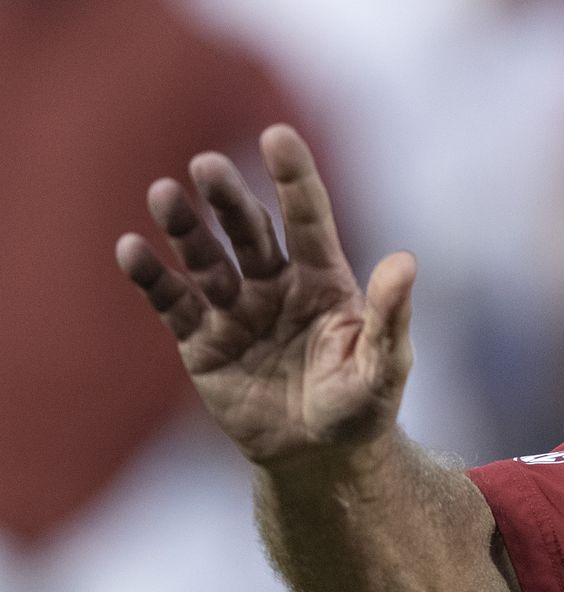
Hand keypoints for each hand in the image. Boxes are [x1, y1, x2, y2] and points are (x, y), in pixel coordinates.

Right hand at [117, 125, 414, 466]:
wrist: (320, 456)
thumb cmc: (361, 405)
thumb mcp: (384, 363)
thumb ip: (390, 314)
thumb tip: (405, 262)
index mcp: (325, 279)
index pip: (309, 218)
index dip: (294, 179)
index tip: (276, 135)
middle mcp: (277, 284)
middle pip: (248, 230)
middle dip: (228, 198)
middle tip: (206, 165)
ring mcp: (236, 309)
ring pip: (206, 259)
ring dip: (184, 228)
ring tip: (164, 194)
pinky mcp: (202, 342)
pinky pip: (173, 303)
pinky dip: (151, 277)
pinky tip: (131, 249)